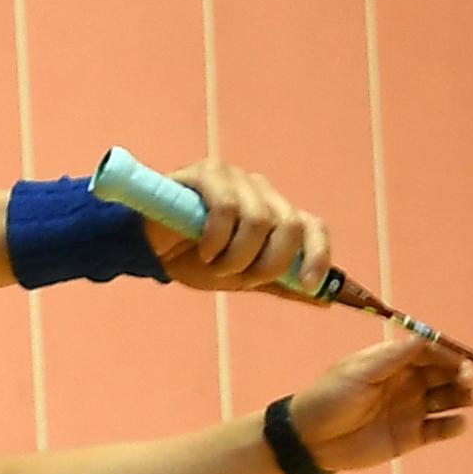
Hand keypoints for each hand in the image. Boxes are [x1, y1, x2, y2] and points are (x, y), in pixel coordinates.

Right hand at [146, 159, 329, 299]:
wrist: (148, 250)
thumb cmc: (192, 259)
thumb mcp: (241, 279)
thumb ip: (279, 285)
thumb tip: (324, 301)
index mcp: (274, 214)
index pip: (312, 227)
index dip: (317, 256)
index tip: (307, 285)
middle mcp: (261, 192)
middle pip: (290, 225)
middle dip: (266, 263)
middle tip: (237, 277)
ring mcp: (236, 178)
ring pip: (259, 220)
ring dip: (236, 256)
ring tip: (213, 264)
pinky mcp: (208, 172)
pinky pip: (227, 207)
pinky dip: (217, 237)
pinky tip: (204, 249)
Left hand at [284, 337, 472, 473]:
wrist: (311, 439)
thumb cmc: (330, 397)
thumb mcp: (359, 372)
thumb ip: (393, 357)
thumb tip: (425, 336)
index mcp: (394, 362)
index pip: (430, 351)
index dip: (448, 353)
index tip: (460, 360)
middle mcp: (408, 382)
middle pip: (445, 374)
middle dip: (461, 374)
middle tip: (467, 381)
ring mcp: (412, 409)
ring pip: (448, 399)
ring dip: (463, 396)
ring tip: (468, 398)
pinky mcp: (412, 436)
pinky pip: (441, 429)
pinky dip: (454, 426)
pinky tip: (457, 424)